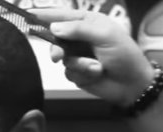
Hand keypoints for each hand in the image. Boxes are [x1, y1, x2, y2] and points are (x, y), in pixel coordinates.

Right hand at [30, 8, 156, 107]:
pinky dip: (82, 73)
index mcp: (88, 22)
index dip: (47, 15)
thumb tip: (54, 27)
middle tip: (57, 56)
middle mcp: (80, 37)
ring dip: (79, 64)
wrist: (133, 84)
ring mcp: (77, 55)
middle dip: (57, 48)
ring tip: (95, 67)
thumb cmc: (124, 54)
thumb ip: (79, 29)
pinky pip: (69, 72)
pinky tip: (96, 74)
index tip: (30, 16)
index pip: (63, 15)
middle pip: (55, 38)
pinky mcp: (77, 72)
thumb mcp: (104, 35)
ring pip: (62, 58)